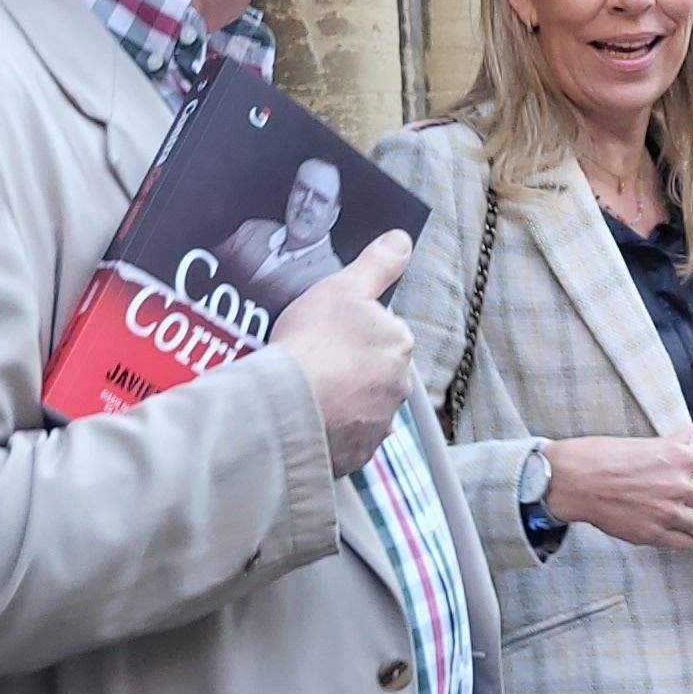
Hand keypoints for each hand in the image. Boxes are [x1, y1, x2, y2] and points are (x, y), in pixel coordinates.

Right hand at [272, 233, 417, 471]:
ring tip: (306, 393)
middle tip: (314, 363)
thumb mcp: (343, 287)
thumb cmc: (314, 342)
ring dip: (341, 400)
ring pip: (361, 406)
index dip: (352, 331)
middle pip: (374, 371)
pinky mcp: (358, 454)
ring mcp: (379, 424)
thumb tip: (402, 239)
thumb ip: (377, 264)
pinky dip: (331, 431)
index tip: (326, 336)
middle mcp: (399, 387)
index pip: (382, 332)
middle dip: (350, 368)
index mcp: (399, 344)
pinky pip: (346, 439)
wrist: (290, 405)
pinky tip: (308, 419)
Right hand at [543, 432, 692, 550]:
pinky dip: (692, 540)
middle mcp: (678, 485)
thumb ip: (673, 441)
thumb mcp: (645, 442)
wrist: (576, 480)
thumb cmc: (604, 457)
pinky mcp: (653, 533)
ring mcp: (667, 512)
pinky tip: (692, 538)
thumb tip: (689, 432)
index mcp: (678, 458)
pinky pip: (684, 541)